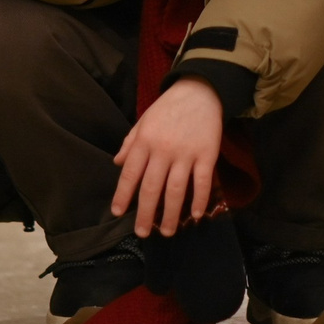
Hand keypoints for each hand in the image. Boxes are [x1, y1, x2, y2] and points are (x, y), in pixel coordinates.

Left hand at [112, 77, 223, 236]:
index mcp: (145, 140)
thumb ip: (130, 142)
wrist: (200, 90)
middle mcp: (163, 149)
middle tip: (141, 233)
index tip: (118, 212)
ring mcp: (186, 152)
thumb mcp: (144, 120)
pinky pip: (202, 181)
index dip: (123, 195)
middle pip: (151, 187)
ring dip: (170, 213)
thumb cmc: (168, 108)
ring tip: (166, 231)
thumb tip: (117, 163)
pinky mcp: (207, 154)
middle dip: (145, 213)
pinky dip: (199, 200)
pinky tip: (194, 215)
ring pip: (176, 189)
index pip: (130, 173)